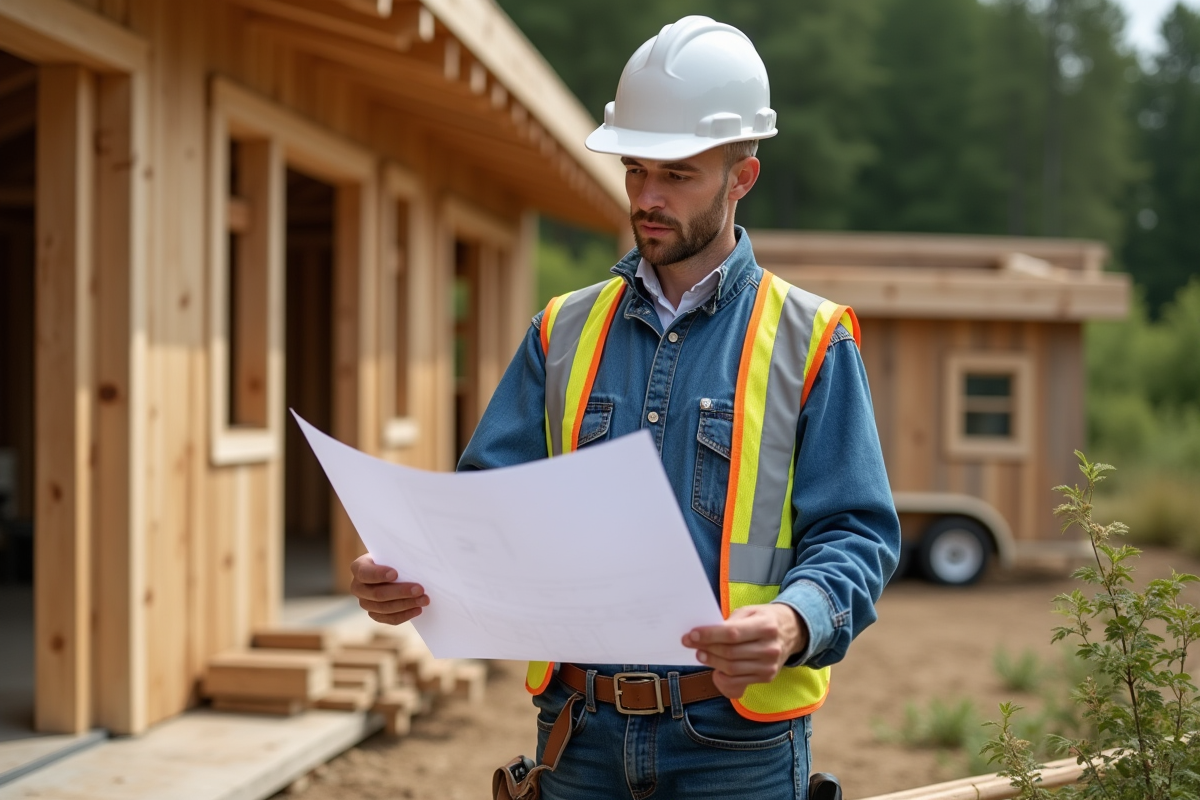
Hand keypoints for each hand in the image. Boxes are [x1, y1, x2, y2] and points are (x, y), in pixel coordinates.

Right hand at [349, 554, 429, 624]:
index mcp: (358, 568)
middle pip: (377, 594)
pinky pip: (388, 619)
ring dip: (406, 604)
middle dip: (400, 592)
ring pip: (384, 608)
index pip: (365, 573)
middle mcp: (357, 587)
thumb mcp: (391, 553)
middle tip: (419, 589)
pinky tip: (418, 609)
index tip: (395, 574)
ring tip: (423, 600)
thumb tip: (415, 565)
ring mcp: (365, 602)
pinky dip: (404, 615)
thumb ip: (397, 558)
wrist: (389, 569)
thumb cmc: (392, 558)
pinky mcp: (374, 614)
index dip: (379, 575)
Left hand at [682, 604, 807, 699]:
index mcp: (766, 626)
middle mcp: (770, 648)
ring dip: (712, 662)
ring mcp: (769, 666)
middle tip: (692, 644)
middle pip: (730, 653)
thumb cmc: (764, 619)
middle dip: (707, 648)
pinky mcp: (767, 677)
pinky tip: (715, 671)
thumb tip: (705, 634)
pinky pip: (739, 683)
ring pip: (732, 669)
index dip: (709, 635)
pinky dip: (723, 679)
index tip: (691, 635)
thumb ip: (730, 621)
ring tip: (701, 654)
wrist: (792, 632)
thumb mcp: (750, 611)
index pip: (732, 634)